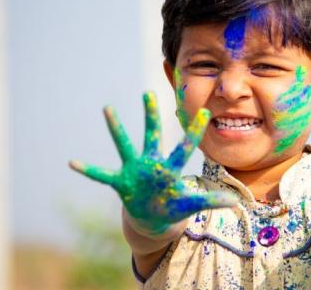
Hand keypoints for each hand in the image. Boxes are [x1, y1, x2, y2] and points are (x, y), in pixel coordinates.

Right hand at [69, 92, 237, 233]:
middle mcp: (152, 163)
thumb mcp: (192, 203)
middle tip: (149, 92)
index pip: (184, 147)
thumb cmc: (174, 206)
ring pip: (125, 145)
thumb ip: (210, 200)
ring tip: (108, 108)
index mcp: (170, 168)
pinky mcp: (121, 182)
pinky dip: (88, 170)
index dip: (193, 132)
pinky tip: (72, 162)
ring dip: (117, 128)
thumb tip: (237, 201)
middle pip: (152, 136)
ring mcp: (135, 170)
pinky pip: (102, 176)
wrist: (153, 218)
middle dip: (151, 116)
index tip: (205, 112)